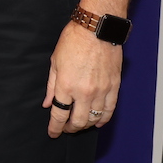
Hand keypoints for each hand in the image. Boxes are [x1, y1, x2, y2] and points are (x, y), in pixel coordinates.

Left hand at [45, 21, 122, 136]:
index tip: (53, 133)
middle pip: (78, 121)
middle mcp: (84, 92)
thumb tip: (48, 103)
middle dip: (70, 128)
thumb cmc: (73, 41)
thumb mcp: (55, 62)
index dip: (55, 127)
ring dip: (86, 125)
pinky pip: (109, 110)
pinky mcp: (114, 87)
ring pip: (94, 119)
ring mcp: (101, 91)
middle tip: (66, 128)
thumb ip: (51, 86)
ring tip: (80, 124)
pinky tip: (98, 121)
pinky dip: (103, 119)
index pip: (59, 115)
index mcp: (66, 85)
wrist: (97, 29)